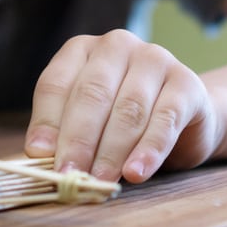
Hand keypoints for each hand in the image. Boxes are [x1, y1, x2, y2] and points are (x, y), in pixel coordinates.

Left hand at [24, 30, 222, 183]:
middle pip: (92, 95)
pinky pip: (165, 119)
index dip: (47, 122)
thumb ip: (62, 131)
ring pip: (128, 109)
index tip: (39, 156)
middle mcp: (117, 45)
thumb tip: (38, 154)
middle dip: (78, 140)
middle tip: (70, 174)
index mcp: (81, 49)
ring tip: (100, 181)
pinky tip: (136, 173)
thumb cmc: (121, 120)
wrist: (184, 120)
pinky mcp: (187, 83)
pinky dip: (149, 150)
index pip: (56, 84)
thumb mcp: (86, 121)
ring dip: (111, 151)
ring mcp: (155, 59)